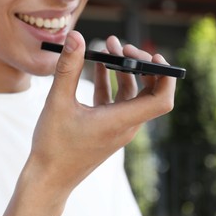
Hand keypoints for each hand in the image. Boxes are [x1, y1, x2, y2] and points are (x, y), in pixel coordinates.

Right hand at [0, 31, 175, 215]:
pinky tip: (99, 67)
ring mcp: (117, 128)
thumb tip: (76, 37)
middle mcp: (125, 126)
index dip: (166, 76)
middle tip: (121, 46)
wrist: (49, 178)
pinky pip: (116, 102)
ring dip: (123, 71)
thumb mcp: (58, 103)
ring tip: (108, 48)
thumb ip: (68, 69)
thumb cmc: (53, 147)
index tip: (153, 55)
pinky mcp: (107, 128)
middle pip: (149, 92)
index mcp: (120, 122)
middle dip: (139, 65)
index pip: (161, 100)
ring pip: (131, 95)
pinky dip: (111, 84)